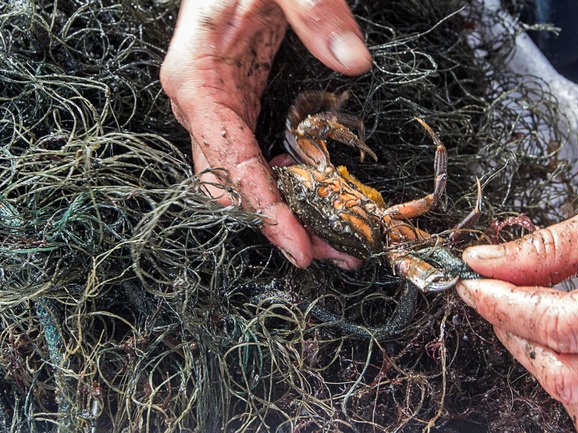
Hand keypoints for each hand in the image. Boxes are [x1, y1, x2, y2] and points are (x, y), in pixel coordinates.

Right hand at [160, 0, 371, 267]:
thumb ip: (313, 10)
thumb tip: (354, 62)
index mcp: (197, 79)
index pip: (228, 162)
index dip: (263, 208)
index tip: (298, 245)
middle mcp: (200, 104)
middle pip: (233, 186)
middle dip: (280, 223)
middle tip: (332, 251)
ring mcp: (216, 108)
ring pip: (244, 179)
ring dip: (287, 211)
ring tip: (335, 235)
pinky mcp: (236, 105)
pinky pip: (253, 158)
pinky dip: (284, 183)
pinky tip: (315, 192)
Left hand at [456, 192, 577, 432]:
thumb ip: (552, 246)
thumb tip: (485, 261)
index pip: (561, 323)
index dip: (503, 303)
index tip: (474, 285)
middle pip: (565, 371)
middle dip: (512, 333)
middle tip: (494, 298)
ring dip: (540, 365)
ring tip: (529, 325)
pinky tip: (571, 356)